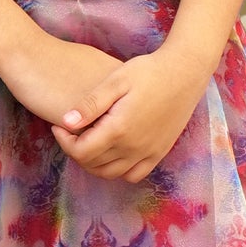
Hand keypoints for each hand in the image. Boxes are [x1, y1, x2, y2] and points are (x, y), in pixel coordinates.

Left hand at [51, 42, 212, 182]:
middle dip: (75, 150)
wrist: (185, 72)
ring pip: (111, 173)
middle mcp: (133, 147)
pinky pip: (134, 174)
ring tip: (89, 141)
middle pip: (93, 164)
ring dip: (93, 162)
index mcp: (119, 129)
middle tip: (71, 132)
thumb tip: (65, 122)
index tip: (60, 125)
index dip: (64, 141)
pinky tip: (114, 151)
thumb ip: (90, 104)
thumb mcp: (116, 81)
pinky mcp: (159, 152)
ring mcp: (148, 153)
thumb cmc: (149, 71)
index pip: (81, 152)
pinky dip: (118, 170)